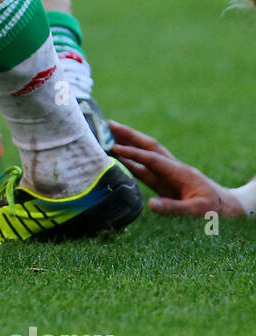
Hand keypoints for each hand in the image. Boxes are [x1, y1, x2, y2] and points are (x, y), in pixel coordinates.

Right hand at [109, 120, 245, 217]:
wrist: (228, 208)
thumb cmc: (215, 210)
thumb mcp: (197, 211)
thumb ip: (174, 208)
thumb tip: (150, 205)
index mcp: (179, 172)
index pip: (152, 158)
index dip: (133, 153)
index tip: (114, 147)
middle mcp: (171, 168)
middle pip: (147, 146)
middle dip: (128, 135)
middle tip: (107, 124)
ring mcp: (167, 174)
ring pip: (144, 154)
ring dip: (127, 143)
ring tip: (108, 134)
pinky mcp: (165, 182)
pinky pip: (144, 168)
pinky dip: (130, 160)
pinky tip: (118, 157)